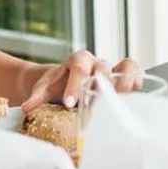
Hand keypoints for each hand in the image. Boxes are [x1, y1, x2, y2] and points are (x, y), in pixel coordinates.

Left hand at [21, 52, 142, 112]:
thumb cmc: (55, 85)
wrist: (64, 81)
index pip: (78, 68)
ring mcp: (112, 69)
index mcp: (77, 60)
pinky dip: (139, 85)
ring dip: (127, 82)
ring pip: (126, 67)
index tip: (71, 103)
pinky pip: (136, 75)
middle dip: (103, 84)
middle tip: (100, 101)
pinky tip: (139, 101)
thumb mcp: (44, 89)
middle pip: (104, 67)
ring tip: (126, 100)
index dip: (75, 85)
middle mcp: (97, 62)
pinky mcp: (123, 78)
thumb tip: (27, 108)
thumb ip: (36, 98)